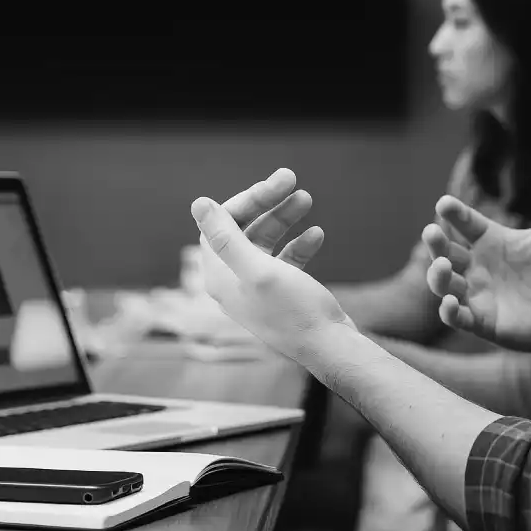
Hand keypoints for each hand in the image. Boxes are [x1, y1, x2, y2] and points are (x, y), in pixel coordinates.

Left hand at [190, 169, 355, 361]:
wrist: (331, 349)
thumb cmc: (295, 313)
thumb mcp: (259, 270)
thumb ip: (227, 237)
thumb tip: (198, 204)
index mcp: (220, 277)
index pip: (221, 225)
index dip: (244, 202)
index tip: (273, 187)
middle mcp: (234, 282)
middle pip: (244, 230)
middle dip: (267, 204)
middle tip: (293, 180)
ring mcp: (259, 288)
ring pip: (267, 241)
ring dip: (285, 218)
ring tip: (306, 198)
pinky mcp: (282, 293)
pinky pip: (286, 259)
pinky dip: (299, 244)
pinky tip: (317, 234)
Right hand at [424, 139, 530, 355]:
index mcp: (493, 241)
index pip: (466, 222)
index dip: (454, 213)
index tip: (445, 203)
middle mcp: (479, 266)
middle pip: (446, 251)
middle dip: (435, 243)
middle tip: (431, 232)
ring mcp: (478, 295)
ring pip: (444, 283)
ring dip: (436, 276)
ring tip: (442, 266)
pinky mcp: (482, 323)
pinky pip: (458, 317)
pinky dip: (450, 312)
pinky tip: (451, 304)